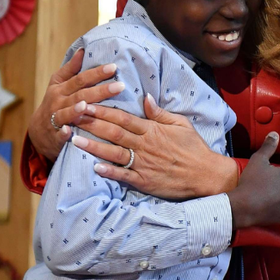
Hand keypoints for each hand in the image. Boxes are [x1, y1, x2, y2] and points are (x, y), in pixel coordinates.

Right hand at [29, 49, 125, 161]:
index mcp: (61, 89)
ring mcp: (56, 118)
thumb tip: (83, 49)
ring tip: (88, 105)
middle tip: (120, 86)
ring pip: (68, 113)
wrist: (39, 131)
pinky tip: (69, 131)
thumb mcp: (58, 84)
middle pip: (81, 95)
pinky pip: (59, 134)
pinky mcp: (55, 135)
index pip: (81, 79)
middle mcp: (58, 102)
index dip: (96, 73)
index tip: (113, 66)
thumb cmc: (55, 102)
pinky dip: (63, 133)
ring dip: (76, 110)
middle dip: (100, 91)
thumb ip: (71, 69)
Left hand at [74, 93, 237, 198]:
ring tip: (74, 140)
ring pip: (114, 153)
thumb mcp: (181, 124)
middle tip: (73, 116)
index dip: (103, 110)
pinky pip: (123, 176)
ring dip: (93, 146)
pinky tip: (94, 168)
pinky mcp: (145, 181)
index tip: (86, 103)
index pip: (123, 118)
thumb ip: (160, 113)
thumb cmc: (194, 148)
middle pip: (114, 133)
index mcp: (153, 130)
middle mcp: (146, 145)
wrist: (206, 174)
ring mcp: (144, 164)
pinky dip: (109, 171)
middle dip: (92, 124)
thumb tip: (145, 97)